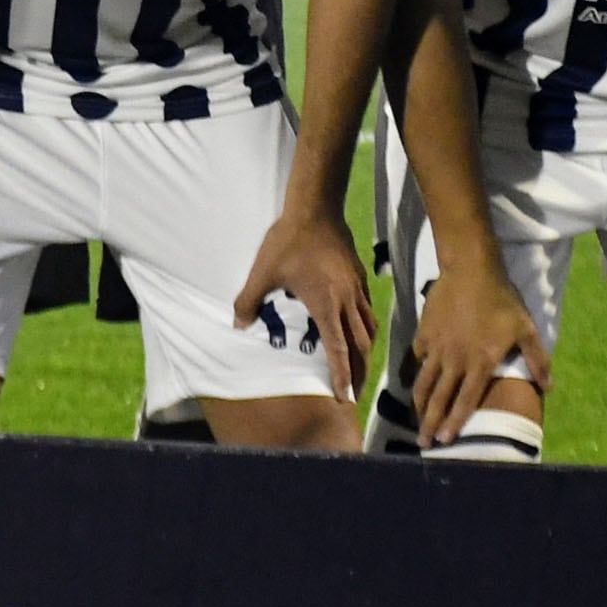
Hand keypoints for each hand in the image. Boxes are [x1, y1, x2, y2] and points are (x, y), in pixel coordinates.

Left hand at [233, 201, 373, 402]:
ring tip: (360, 367)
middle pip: (361, 345)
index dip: (341, 375)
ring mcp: (358, 289)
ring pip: (369, 329)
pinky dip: (367, 329)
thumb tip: (237, 326)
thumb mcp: (262, 272)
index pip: (338, 349)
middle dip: (359, 371)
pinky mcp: (361, 278)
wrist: (315, 209)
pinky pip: (369, 312)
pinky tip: (359, 332)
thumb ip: (248, 301)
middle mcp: (348, 301)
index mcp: (326, 305)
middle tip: (355, 392)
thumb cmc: (288, 242)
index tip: (344, 396)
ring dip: (366, 352)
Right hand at [411, 259, 545, 445]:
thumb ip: (537, 360)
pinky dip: (417, 371)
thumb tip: (549, 387)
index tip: (446, 440)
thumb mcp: (526, 329)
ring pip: (424, 382)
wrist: (470, 270)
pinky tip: (417, 379)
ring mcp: (437, 347)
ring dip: (419, 404)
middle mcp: (456, 360)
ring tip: (416, 419)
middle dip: (430, 423)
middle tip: (424, 443)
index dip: (455, 422)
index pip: (466, 400)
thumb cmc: (501, 300)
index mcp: (480, 363)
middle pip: (439, 398)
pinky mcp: (424, 333)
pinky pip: (419, 358)